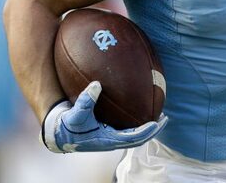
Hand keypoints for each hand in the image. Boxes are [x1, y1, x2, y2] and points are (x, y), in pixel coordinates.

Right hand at [42, 81, 167, 152]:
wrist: (60, 133)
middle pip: (139, 139)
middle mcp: (112, 141)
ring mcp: (111, 138)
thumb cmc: (68, 124)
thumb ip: (86, 99)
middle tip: (165, 118)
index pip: (133, 138)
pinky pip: (128, 130)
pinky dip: (137, 123)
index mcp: (108, 139)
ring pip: (135, 136)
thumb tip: (97, 84)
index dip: (146, 131)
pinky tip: (141, 110)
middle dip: (153, 130)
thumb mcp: (76, 112)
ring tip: (159, 115)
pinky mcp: (108, 133)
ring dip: (147, 127)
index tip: (156, 123)